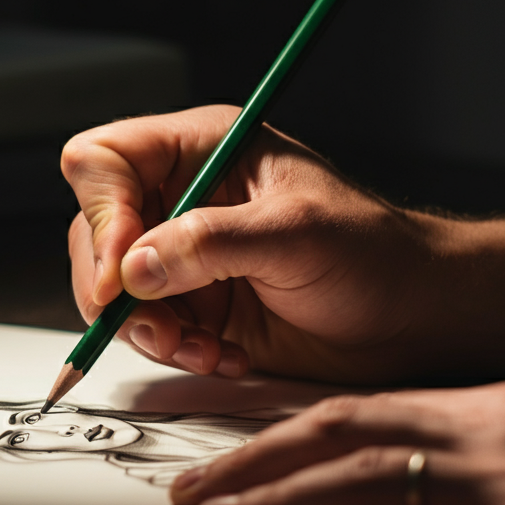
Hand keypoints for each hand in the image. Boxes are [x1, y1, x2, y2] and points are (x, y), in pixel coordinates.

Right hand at [62, 106, 504, 383]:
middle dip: (115, 286)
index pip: (104, 160)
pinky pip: (143, 327)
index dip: (101, 212)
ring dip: (143, 327)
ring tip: (200, 347)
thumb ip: (210, 244)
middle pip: (92, 229)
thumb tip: (134, 268)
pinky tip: (219, 355)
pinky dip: (171, 350)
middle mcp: (179, 196)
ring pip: (109, 286)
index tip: (124, 271)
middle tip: (156, 324)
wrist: (411, 319)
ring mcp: (180, 253)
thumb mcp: (295, 234)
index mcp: (200, 149)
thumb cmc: (373, 255)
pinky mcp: (189, 303)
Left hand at [169, 381, 504, 504]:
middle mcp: (485, 434)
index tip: (230, 444)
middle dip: (256, 461)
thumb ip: (458, 457)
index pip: (359, 407)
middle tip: (194, 489)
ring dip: (274, 504)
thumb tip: (371, 492)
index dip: (283, 427)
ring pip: (355, 485)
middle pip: (339, 436)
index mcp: (486, 406)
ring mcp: (501, 488)